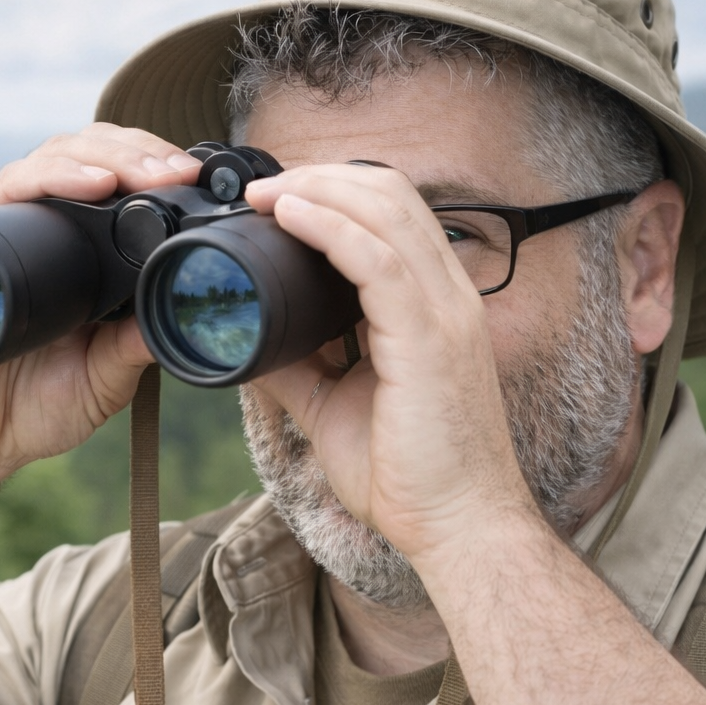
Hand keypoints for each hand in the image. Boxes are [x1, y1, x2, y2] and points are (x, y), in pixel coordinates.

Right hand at [0, 124, 201, 485]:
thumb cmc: (36, 408)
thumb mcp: (107, 379)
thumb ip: (136, 346)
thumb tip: (182, 306)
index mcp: (89, 256)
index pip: (126, 184)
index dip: (162, 172)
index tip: (204, 184)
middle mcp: (51, 230)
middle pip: (97, 156)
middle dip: (144, 153)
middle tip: (182, 173)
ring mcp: (13, 229)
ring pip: (59, 156)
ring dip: (109, 155)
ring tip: (148, 173)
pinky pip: (12, 187)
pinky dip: (53, 176)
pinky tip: (92, 183)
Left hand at [244, 163, 538, 577]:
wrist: (456, 527)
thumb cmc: (409, 477)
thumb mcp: (336, 407)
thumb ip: (299, 366)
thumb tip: (249, 337)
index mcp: (434, 307)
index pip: (394, 216)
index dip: (336, 192)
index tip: (277, 199)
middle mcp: (448, 297)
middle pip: (391, 195)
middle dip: (322, 177)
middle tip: (261, 186)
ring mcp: (444, 313)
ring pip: (385, 212)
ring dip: (317, 190)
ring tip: (264, 193)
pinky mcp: (429, 338)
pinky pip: (376, 259)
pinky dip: (328, 227)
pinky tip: (289, 216)